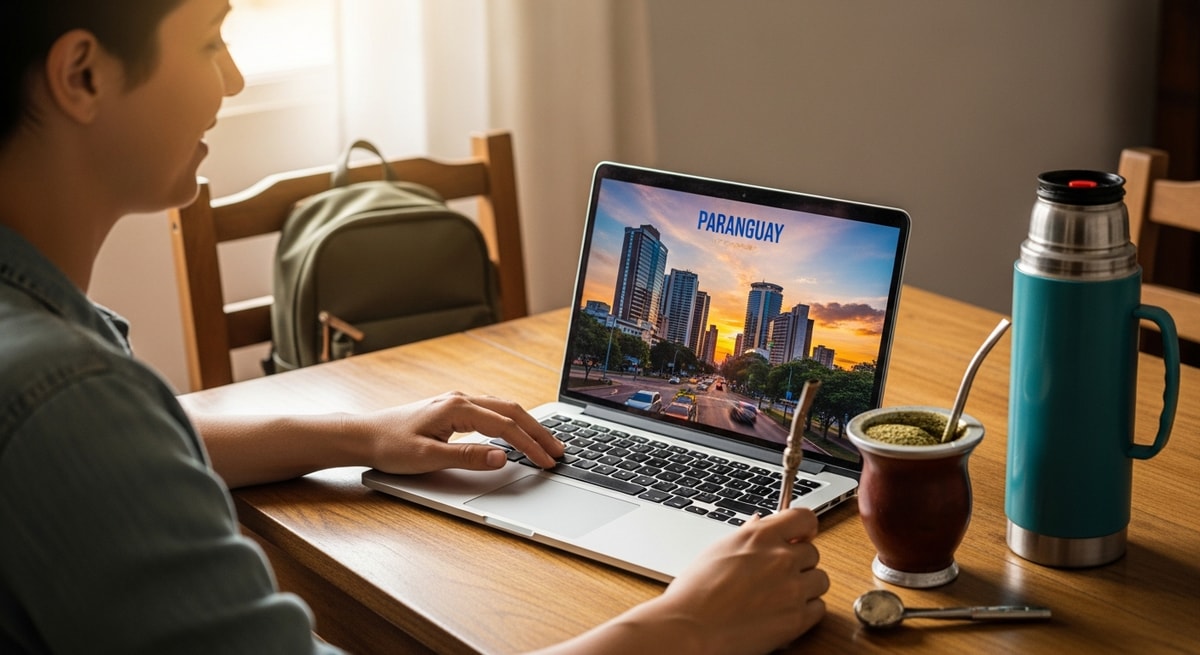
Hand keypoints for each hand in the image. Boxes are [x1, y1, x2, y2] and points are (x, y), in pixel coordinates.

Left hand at [360, 391, 563, 472]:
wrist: (362, 435)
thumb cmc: (389, 446)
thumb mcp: (428, 457)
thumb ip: (467, 457)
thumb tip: (503, 457)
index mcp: (457, 407)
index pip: (505, 426)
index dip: (530, 445)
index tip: (548, 462)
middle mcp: (460, 399)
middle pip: (512, 411)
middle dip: (538, 431)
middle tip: (560, 451)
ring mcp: (456, 402)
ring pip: (503, 408)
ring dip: (527, 425)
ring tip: (546, 442)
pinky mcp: (452, 410)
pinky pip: (492, 411)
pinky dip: (512, 422)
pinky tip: (518, 432)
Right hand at [651, 508, 827, 653]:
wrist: (690, 629)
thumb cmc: (694, 593)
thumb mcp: (718, 550)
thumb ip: (747, 535)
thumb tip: (761, 524)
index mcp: (760, 536)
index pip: (804, 518)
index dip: (805, 528)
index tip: (802, 535)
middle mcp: (780, 558)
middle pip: (813, 552)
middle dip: (799, 562)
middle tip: (780, 574)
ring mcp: (792, 588)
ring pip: (820, 580)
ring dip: (806, 586)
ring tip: (782, 595)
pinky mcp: (797, 619)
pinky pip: (818, 608)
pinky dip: (806, 610)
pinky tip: (785, 612)